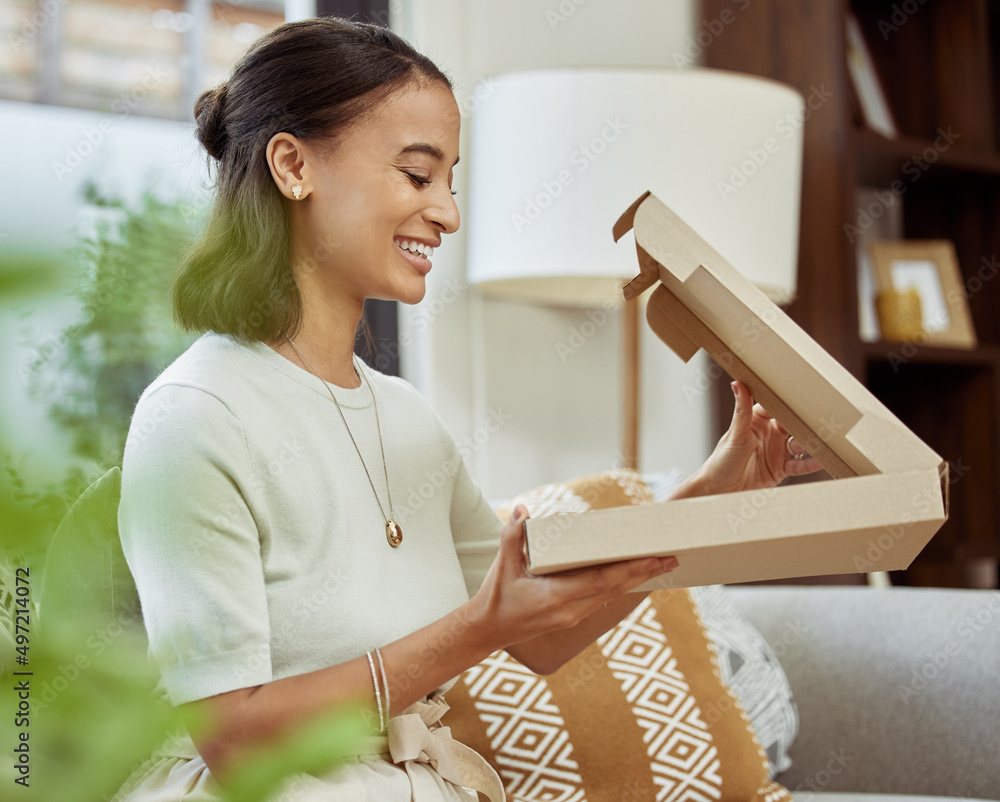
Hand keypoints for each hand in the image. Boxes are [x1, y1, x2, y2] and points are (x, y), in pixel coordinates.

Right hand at [470, 505, 677, 650]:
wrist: (488, 631)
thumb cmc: (496, 597)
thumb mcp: (501, 566)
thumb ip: (512, 536)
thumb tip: (524, 510)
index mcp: (556, 598)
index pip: (602, 581)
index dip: (630, 569)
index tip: (653, 557)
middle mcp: (571, 611)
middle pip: (616, 590)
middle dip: (645, 573)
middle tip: (672, 557)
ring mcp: (573, 616)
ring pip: (613, 596)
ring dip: (637, 580)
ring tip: (661, 564)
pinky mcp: (572, 616)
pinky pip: (603, 599)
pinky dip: (621, 586)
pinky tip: (634, 576)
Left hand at [692, 380, 823, 494]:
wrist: (719, 491)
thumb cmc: (721, 461)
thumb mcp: (735, 434)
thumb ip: (742, 410)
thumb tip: (737, 383)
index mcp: (756, 421)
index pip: (777, 405)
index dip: (790, 400)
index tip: (805, 392)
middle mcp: (769, 434)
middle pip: (793, 425)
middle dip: (806, 422)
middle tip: (823, 416)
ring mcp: (776, 452)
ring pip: (800, 444)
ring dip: (811, 443)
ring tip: (825, 440)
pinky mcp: (781, 469)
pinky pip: (799, 465)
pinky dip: (811, 464)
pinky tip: (821, 460)